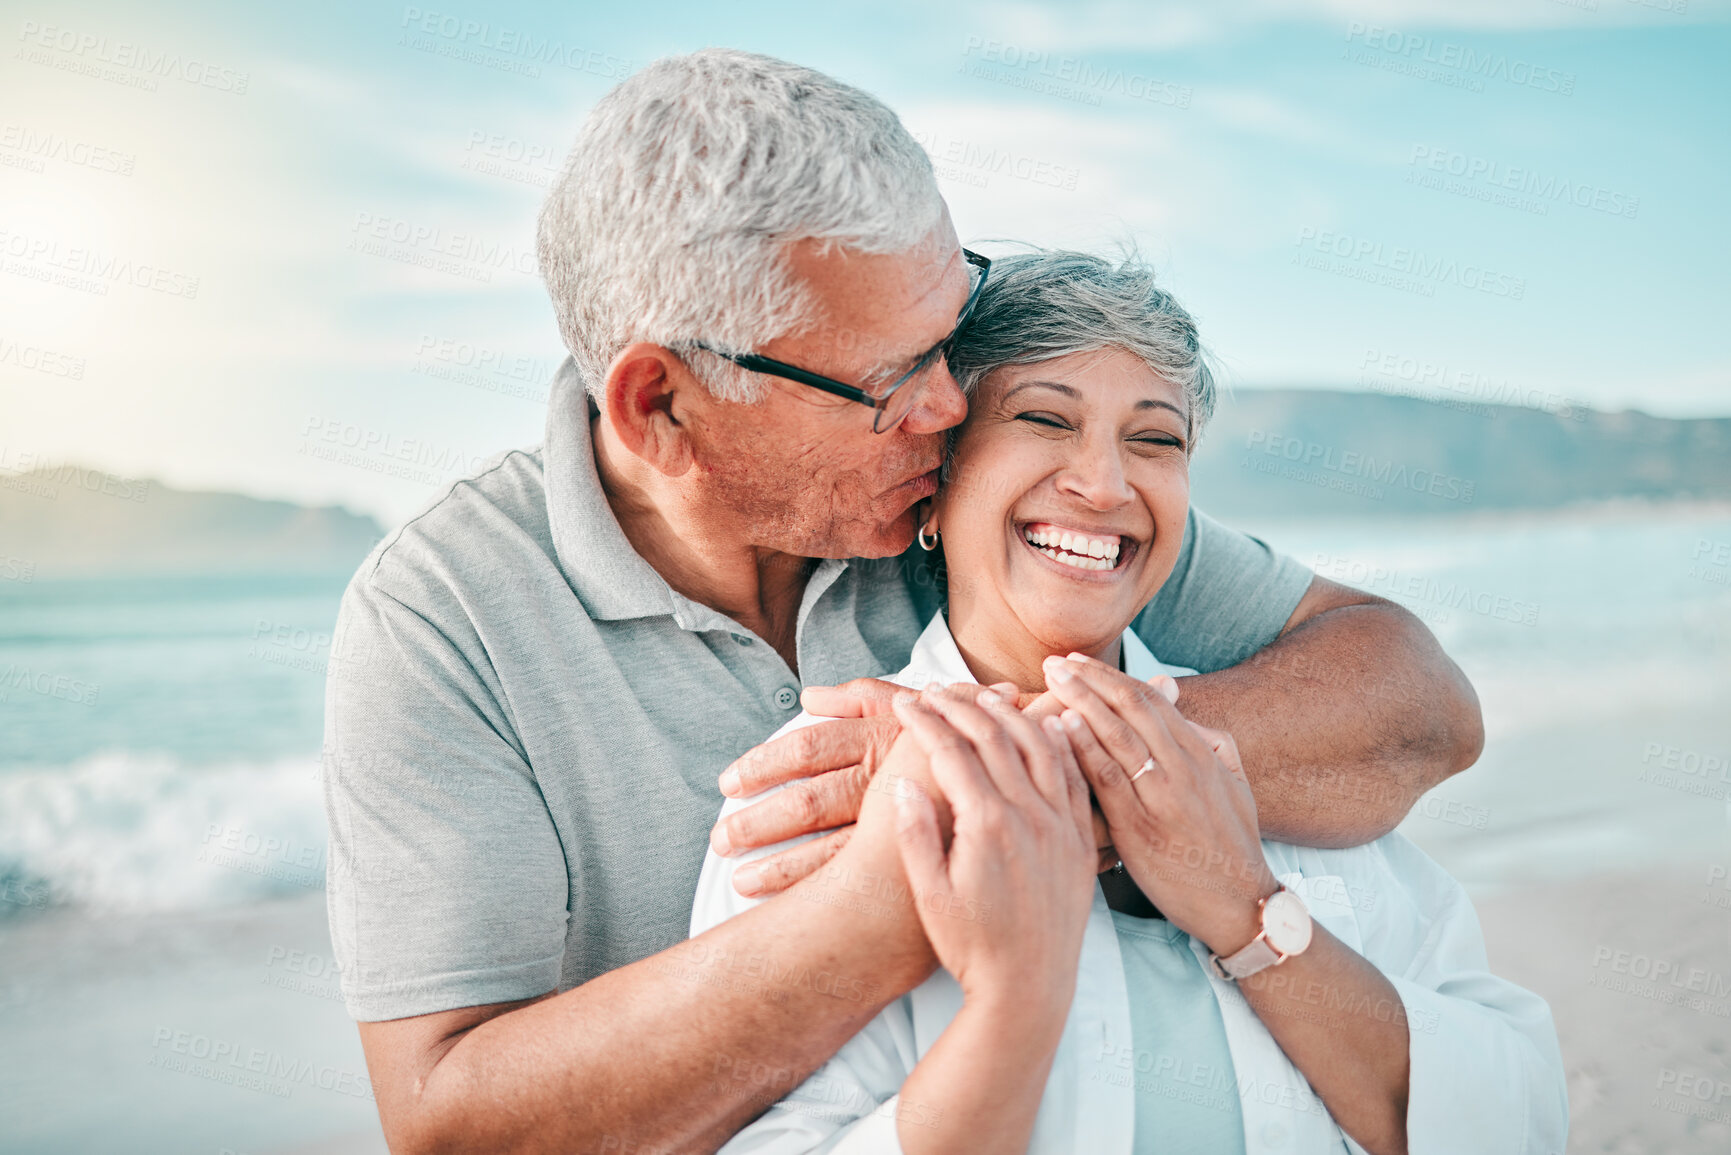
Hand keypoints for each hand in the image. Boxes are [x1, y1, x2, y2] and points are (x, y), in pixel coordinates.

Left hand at [710, 678, 1026, 896]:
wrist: (1046, 792)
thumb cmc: (975, 743)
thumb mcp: (922, 712)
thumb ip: (866, 696)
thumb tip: (810, 696)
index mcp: (886, 739)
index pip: (812, 748)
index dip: (764, 764)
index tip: (728, 782)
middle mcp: (890, 782)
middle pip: (810, 799)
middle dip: (760, 818)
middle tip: (720, 836)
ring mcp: (905, 826)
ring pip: (827, 846)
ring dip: (778, 861)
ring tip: (734, 876)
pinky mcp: (920, 861)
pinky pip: (858, 880)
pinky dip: (815, 890)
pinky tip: (785, 910)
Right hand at [891, 687, 1097, 1008]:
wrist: (1028, 990)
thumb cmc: (971, 947)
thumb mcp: (930, 893)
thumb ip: (916, 833)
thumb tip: (905, 783)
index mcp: (988, 825)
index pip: (952, 751)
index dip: (925, 721)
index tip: (906, 704)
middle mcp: (1030, 816)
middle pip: (995, 737)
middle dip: (961, 706)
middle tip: (936, 690)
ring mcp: (1061, 825)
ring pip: (1040, 745)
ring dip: (1009, 713)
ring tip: (983, 695)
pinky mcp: (1080, 840)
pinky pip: (1074, 775)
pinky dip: (1059, 742)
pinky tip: (1047, 724)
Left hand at [1043, 653, 1277, 956]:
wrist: (1240, 905)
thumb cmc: (1232, 848)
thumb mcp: (1235, 789)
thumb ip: (1215, 747)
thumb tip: (1190, 716)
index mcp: (1202, 755)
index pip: (1152, 700)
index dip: (1113, 677)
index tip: (1080, 663)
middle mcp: (1184, 767)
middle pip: (1132, 706)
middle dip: (1090, 679)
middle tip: (1055, 662)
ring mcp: (1162, 795)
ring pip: (1118, 733)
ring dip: (1081, 700)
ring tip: (1051, 679)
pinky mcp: (1140, 826)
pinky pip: (1108, 776)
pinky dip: (1083, 746)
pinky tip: (1060, 725)